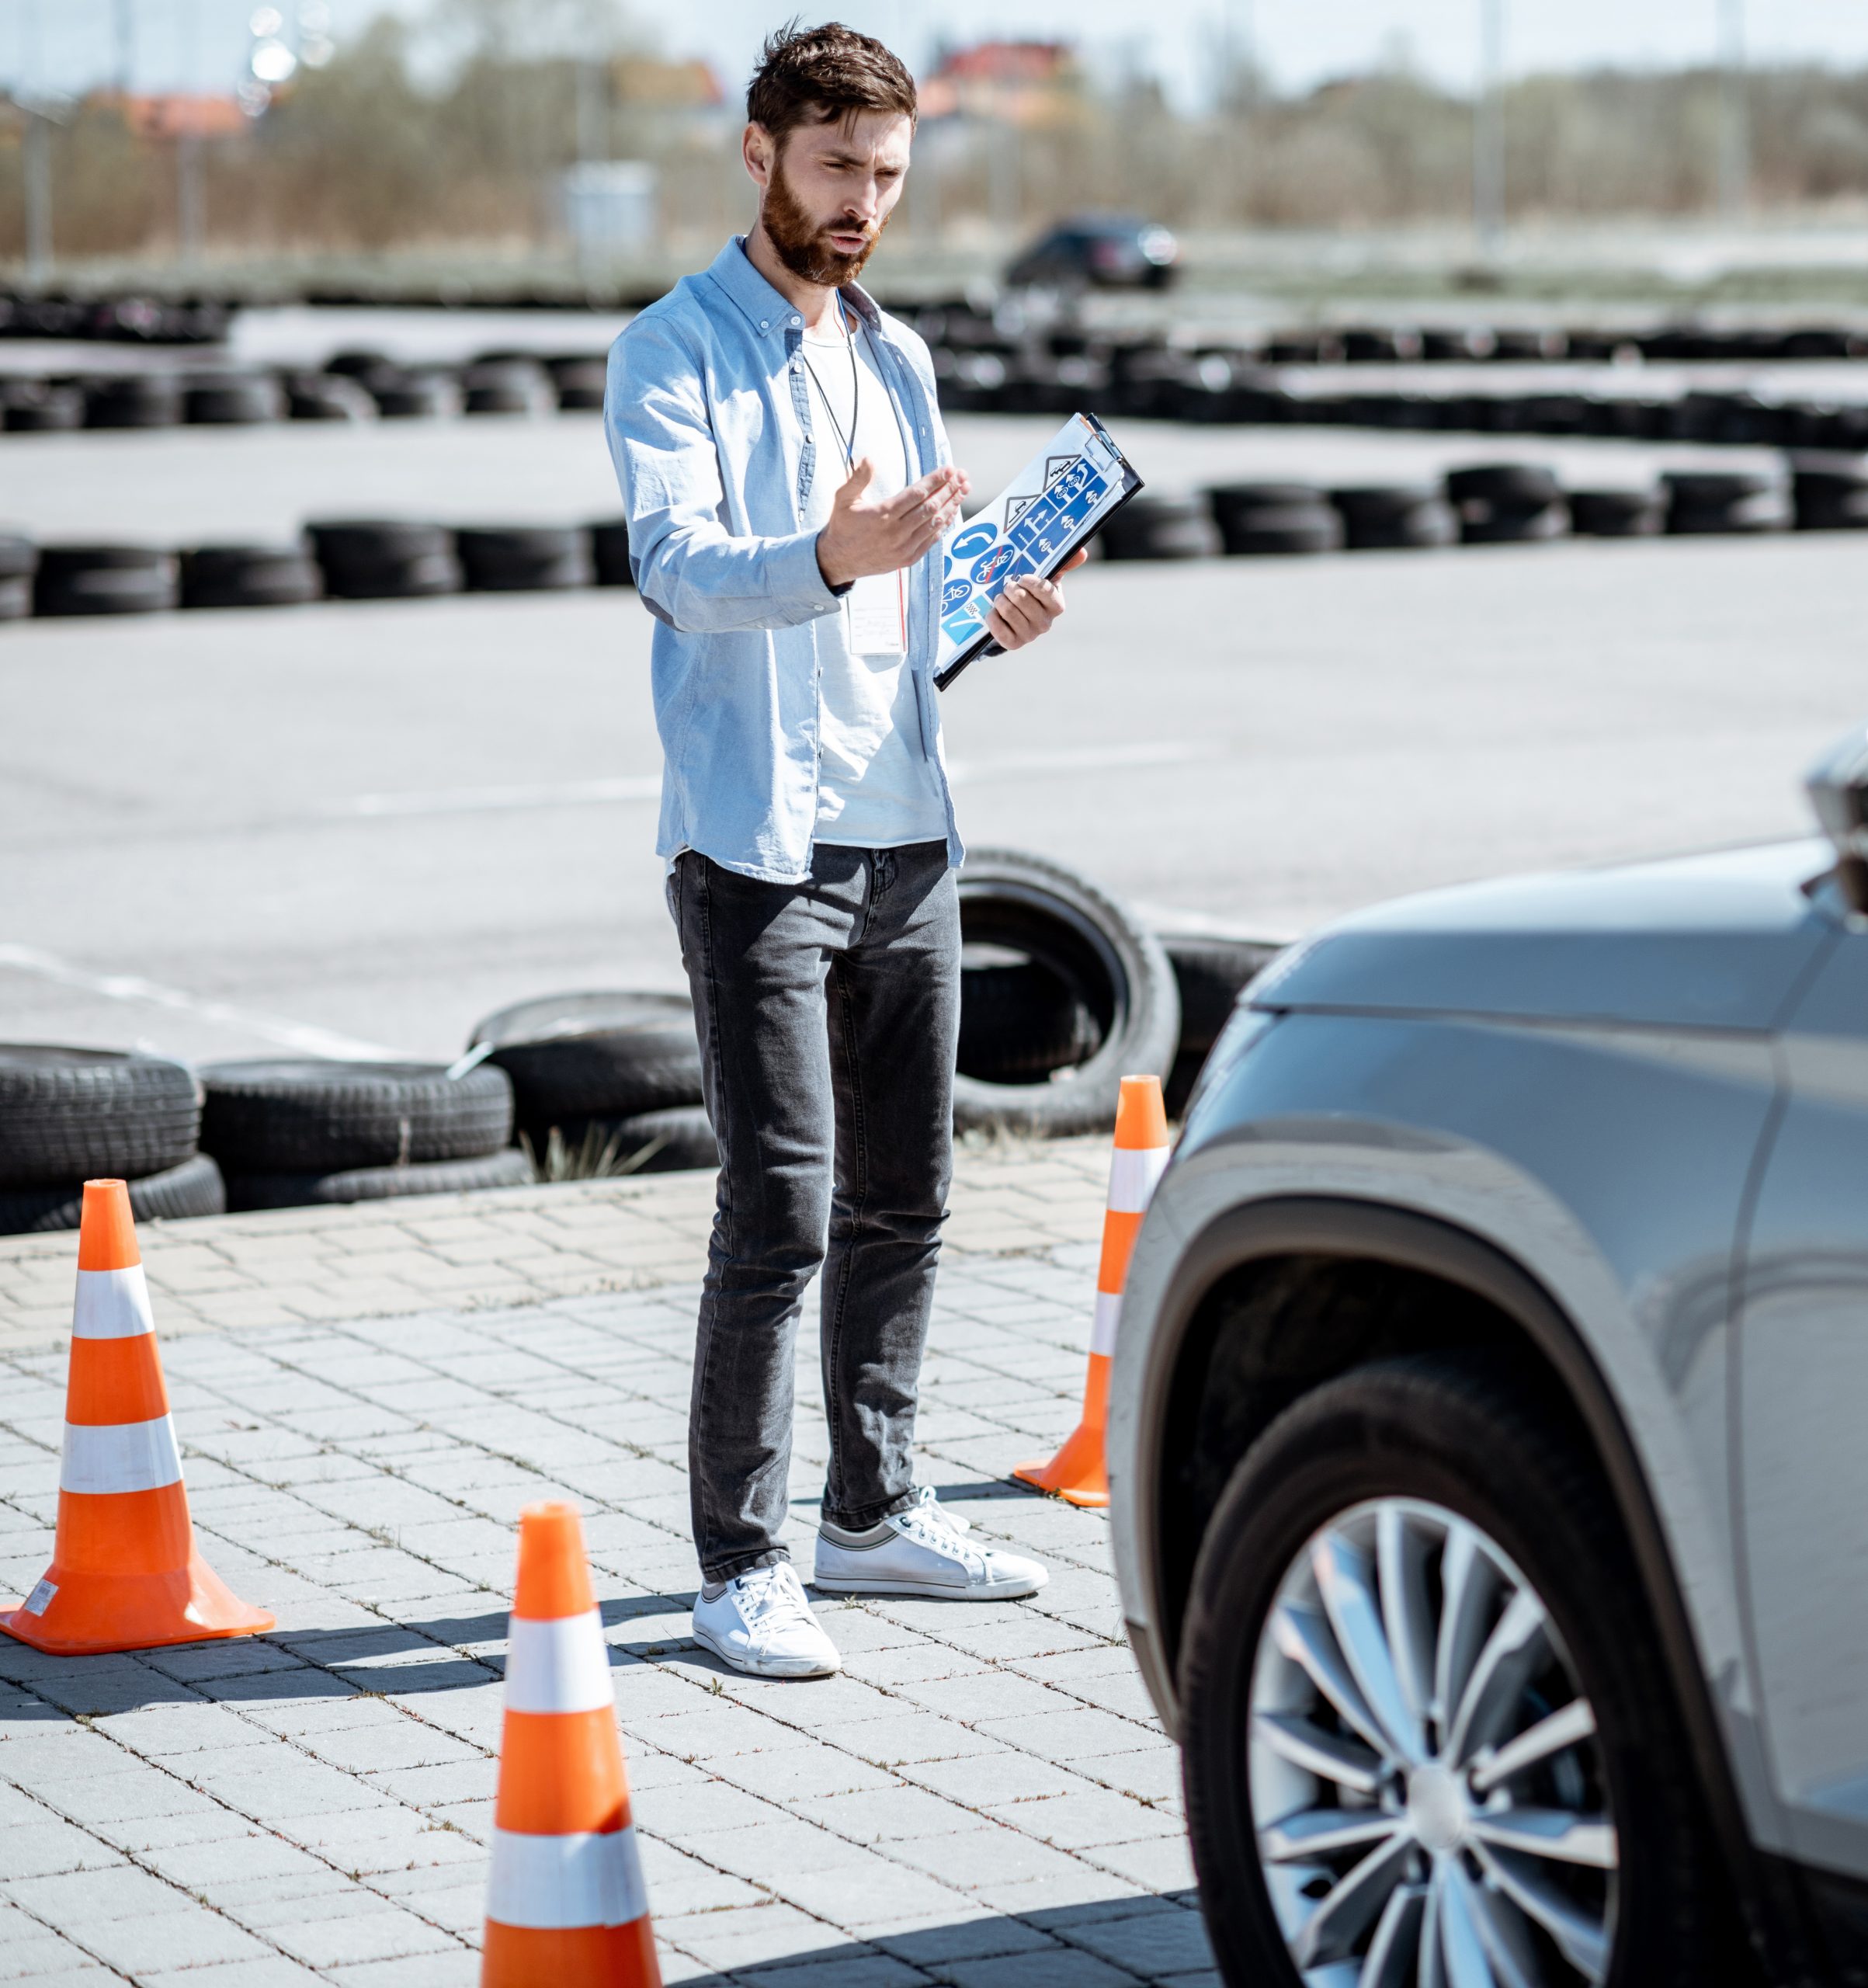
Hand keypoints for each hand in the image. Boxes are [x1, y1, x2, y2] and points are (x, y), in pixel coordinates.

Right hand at [816, 460, 970, 588]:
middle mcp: (896, 532)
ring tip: (964, 490)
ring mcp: (904, 547)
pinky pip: (931, 540)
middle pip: (931, 507)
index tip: (950, 469)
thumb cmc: (842, 526)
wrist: (838, 561)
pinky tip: (952, 512)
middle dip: (949, 489)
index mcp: (883, 514)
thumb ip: (856, 479)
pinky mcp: (908, 559)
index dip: (936, 480)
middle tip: (963, 476)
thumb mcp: (843, 499)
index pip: (917, 493)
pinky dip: (944, 525)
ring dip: (951, 505)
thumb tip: (869, 459)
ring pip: (935, 523)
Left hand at [986, 545, 1087, 649]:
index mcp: (1057, 606)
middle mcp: (1045, 623)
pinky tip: (995, 612)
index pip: (1043, 590)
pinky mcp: (1014, 644)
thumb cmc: (1033, 593)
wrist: (1017, 615)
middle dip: (1010, 588)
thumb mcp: (1048, 577)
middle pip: (1021, 599)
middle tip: (1008, 586)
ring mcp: (1030, 635)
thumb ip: (1064, 564)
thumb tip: (1082, 552)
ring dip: (1000, 600)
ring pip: (1008, 610)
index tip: (1022, 577)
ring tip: (1001, 598)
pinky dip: (992, 616)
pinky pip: (998, 628)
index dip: (1029, 581)